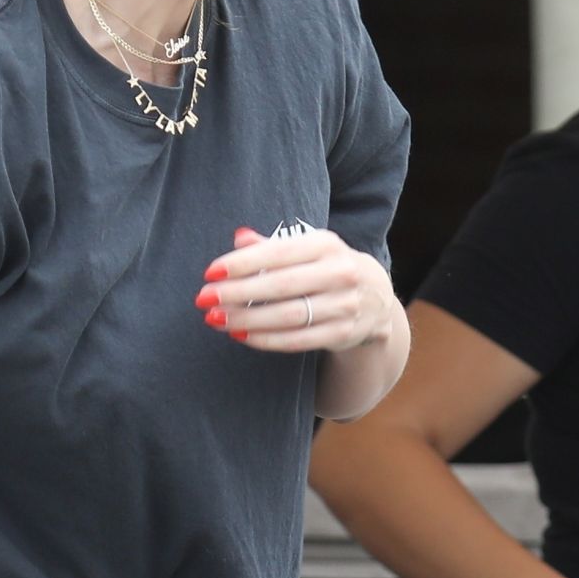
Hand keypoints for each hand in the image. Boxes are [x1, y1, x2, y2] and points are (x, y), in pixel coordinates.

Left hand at [197, 225, 394, 352]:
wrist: (375, 298)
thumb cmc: (326, 268)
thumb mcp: (306, 249)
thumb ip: (272, 245)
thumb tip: (239, 237)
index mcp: (327, 244)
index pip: (278, 252)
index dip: (242, 263)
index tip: (210, 273)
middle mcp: (340, 272)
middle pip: (281, 285)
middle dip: (238, 293)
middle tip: (203, 299)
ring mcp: (345, 305)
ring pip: (288, 316)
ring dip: (247, 319)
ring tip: (216, 319)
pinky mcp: (343, 333)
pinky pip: (298, 340)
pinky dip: (267, 339)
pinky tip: (241, 335)